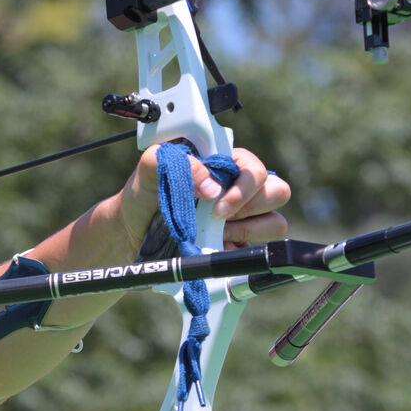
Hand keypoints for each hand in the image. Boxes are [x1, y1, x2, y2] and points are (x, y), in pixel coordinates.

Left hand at [122, 145, 290, 252]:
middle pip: (276, 192)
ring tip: (215, 232)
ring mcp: (243, 218)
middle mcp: (240, 188)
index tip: (215, 201)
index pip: (255, 168)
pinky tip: (217, 244)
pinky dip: (240, 249)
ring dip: (245, 230)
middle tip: (216, 217)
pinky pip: (261, 248)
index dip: (243, 185)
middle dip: (246, 207)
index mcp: (225, 163)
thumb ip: (179, 161)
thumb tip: (213, 187)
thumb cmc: (146, 193)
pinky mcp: (240, 243)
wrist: (135, 230)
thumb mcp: (152, 166)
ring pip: (275, 222)